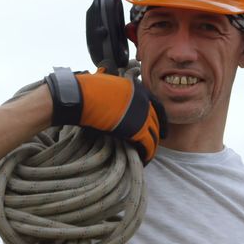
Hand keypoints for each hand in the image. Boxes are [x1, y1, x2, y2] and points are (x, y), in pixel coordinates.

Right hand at [44, 67, 166, 163]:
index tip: (160, 128)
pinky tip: (144, 159)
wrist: (83, 97)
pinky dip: (147, 153)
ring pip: (154, 134)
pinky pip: (148, 144)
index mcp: (137, 89)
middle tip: (152, 145)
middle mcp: (144, 101)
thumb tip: (107, 84)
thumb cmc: (86, 91)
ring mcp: (142, 115)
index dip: (160, 118)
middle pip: (155, 121)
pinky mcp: (138, 129)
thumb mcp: (105, 83)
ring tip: (146, 155)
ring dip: (151, 146)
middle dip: (155, 134)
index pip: (156, 105)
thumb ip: (114, 89)